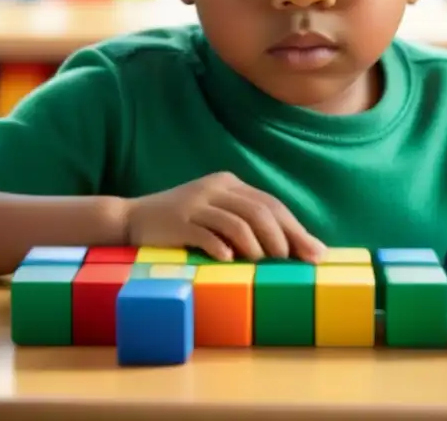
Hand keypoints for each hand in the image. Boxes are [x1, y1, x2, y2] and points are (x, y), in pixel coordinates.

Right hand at [121, 171, 325, 262]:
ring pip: (238, 221)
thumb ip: (246, 223)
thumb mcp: (215, 214)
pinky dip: (222, 247)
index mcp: (228, 183)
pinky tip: (230, 260)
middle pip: (259, 210)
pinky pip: (207, 233)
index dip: (295, 228)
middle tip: (292, 262)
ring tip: (263, 264)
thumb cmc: (181, 223)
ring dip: (256, 245)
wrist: (132, 219)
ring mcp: (195, 203)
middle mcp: (215, 187)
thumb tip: (290, 248)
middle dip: (282, 238)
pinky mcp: (178, 220)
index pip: (270, 203)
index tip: (314, 252)